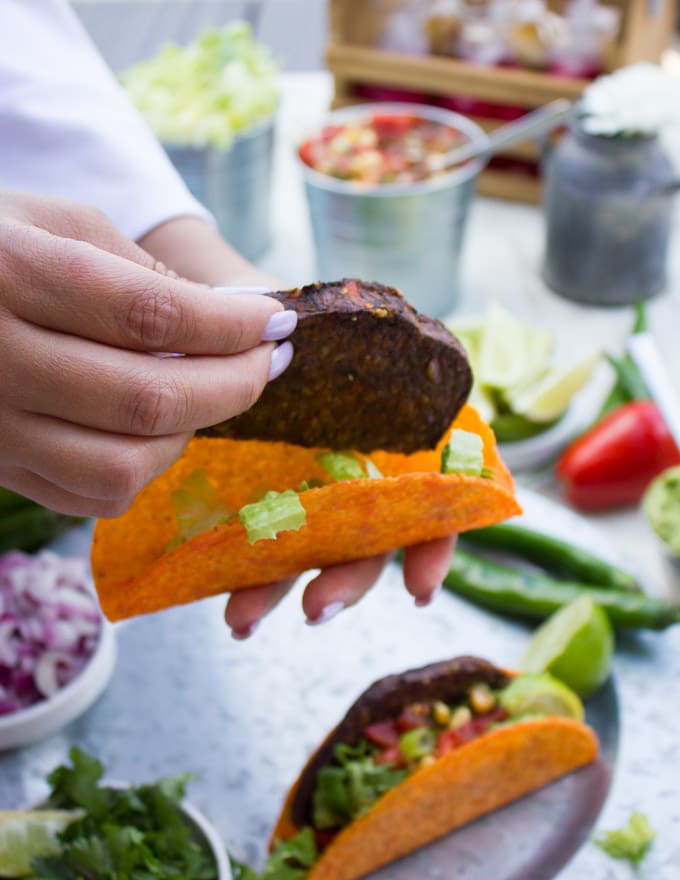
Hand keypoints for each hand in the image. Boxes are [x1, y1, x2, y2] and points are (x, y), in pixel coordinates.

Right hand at [0, 191, 292, 516]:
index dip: (230, 325)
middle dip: (234, 384)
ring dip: (191, 432)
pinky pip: (95, 497)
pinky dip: (147, 468)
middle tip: (266, 361)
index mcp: (12, 274)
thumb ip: (138, 270)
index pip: (151, 315)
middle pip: (149, 399)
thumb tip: (225, 321)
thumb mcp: (55, 222)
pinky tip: (158, 427)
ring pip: (125, 466)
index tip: (274, 323)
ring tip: (209, 392)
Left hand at [136, 216, 457, 635]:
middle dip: (347, 580)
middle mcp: (355, 472)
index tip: (419, 589)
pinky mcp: (257, 501)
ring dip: (282, 592)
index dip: (432, 545)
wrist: (237, 320)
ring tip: (240, 620)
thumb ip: (343, 338)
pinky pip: (260, 549)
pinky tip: (227, 611)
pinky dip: (249, 582)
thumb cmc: (289, 318)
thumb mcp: (318, 321)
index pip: (428, 497)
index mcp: (385, 434)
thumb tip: (344, 351)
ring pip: (309, 554)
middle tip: (315, 608)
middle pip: (369, 541)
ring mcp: (306, 493)